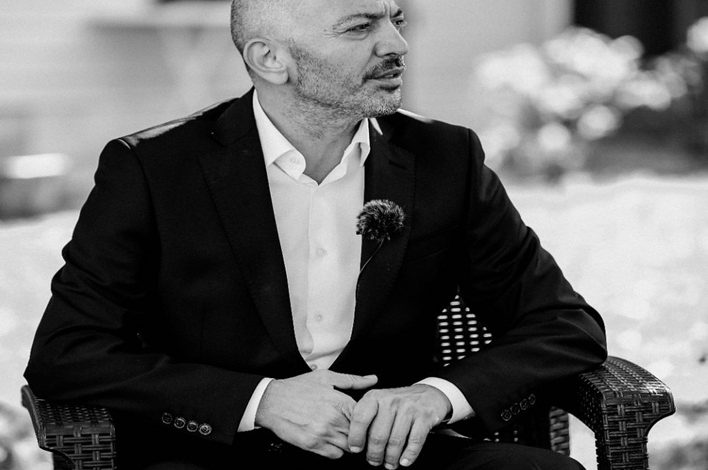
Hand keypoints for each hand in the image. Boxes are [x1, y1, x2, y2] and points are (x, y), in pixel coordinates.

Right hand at [255, 370, 377, 458]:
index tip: (363, 417)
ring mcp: (323, 433)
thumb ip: (352, 380)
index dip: (366, 417)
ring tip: (339, 431)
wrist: (272, 401)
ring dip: (348, 441)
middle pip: (361, 433)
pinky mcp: (313, 445)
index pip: (367, 416)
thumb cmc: (298, 388)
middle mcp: (334, 419)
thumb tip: (373, 379)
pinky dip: (336, 449)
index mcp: (340, 401)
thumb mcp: (326, 377)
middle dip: (359, 431)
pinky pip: (336, 455)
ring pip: (350, 446)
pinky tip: (329, 438)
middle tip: (351, 425)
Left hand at [348, 384, 450, 468]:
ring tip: (389, 464)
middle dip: (374, 454)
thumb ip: (366, 418)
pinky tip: (404, 461)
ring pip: (395, 441)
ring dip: (391, 458)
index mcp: (375, 397)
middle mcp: (391, 400)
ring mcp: (409, 408)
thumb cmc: (398, 404)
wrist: (428, 395)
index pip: (360, 418)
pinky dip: (409, 455)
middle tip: (374, 461)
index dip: (356, 437)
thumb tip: (354, 443)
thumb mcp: (379, 403)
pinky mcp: (425, 416)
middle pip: (378, 435)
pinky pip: (415, 441)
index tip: (355, 449)